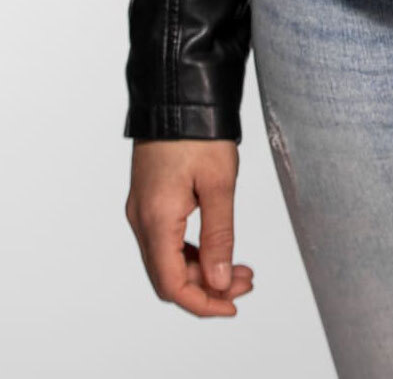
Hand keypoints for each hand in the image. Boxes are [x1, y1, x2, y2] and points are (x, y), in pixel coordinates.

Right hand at [126, 139, 254, 317]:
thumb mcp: (219, 183)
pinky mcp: (148, 198)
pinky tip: (216, 248)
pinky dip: (190, 252)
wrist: (176, 91)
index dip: (202, 303)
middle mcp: (141, 219)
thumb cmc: (199, 130)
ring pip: (166, 260)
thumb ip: (219, 236)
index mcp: (156, 219)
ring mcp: (142, 209)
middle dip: (207, 287)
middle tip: (246, 282)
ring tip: (240, 267)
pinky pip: (164, 240)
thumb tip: (221, 281)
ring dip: (201, 270)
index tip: (233, 305)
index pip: (172, 284)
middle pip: (168, 276)